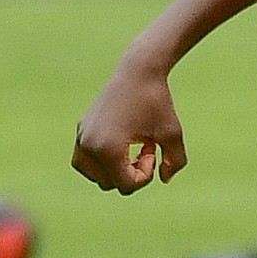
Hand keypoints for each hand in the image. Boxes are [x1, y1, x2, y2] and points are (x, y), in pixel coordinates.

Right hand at [72, 63, 187, 193]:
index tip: (153, 151)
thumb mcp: (173, 134)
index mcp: (108, 150)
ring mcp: (81, 137)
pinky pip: (85, 161)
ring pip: (93, 175)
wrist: (137, 72)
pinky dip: (103, 160)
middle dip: (130, 173)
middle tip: (146, 150)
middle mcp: (88, 146)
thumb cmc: (157, 102)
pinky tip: (124, 144)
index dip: (145, 175)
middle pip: (108, 183)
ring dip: (115, 169)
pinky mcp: (81, 129)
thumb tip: (164, 180)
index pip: (125, 185)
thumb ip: (175, 161)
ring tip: (132, 150)